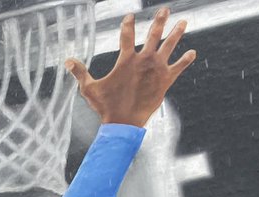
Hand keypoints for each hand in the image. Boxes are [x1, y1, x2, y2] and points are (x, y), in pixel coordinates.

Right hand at [65, 8, 195, 127]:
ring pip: (169, 45)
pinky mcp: (166, 80)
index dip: (128, 24)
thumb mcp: (89, 89)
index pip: (126, 36)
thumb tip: (67, 61)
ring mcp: (157, 69)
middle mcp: (144, 60)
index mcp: (126, 60)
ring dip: (177, 32)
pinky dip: (186, 59)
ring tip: (183, 22)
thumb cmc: (106, 106)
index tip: (130, 16)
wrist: (124, 122)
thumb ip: (80, 73)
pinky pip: (179, 67)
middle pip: (154, 34)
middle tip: (165, 10)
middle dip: (159, 21)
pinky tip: (192, 53)